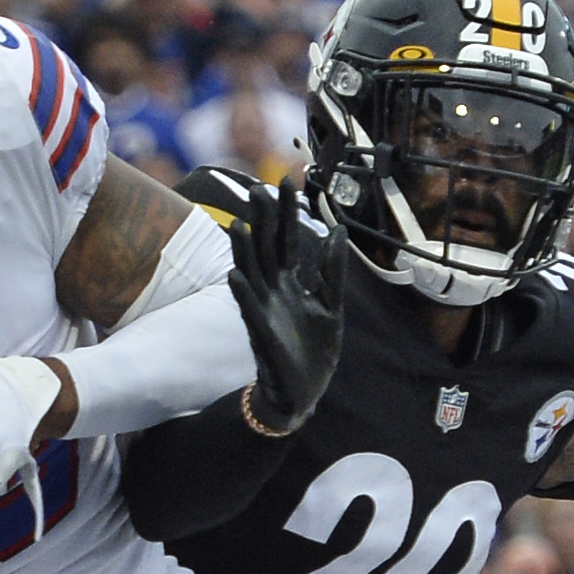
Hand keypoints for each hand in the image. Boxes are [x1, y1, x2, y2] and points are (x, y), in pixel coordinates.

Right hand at [205, 173, 345, 434]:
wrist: (303, 392)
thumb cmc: (313, 352)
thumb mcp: (330, 305)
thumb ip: (332, 271)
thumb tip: (338, 232)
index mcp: (293, 283)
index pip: (288, 239)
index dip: (288, 212)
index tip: (286, 181)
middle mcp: (275, 291)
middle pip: (267, 248)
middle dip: (264, 220)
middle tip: (258, 188)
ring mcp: (265, 310)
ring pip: (252, 273)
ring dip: (244, 251)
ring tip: (238, 225)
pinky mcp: (262, 333)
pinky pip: (249, 310)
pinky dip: (243, 293)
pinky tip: (235, 275)